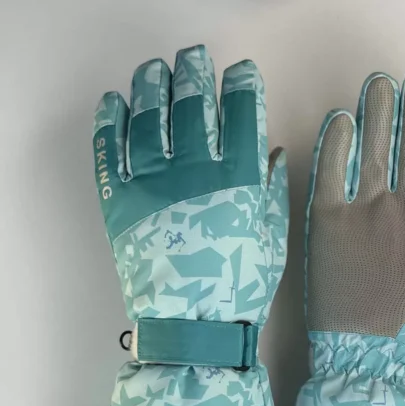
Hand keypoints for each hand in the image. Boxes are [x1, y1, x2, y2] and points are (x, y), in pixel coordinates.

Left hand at [93, 45, 287, 405]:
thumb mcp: (274, 239)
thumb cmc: (241, 287)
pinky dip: (110, 123)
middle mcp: (194, 174)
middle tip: (194, 58)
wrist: (193, 328)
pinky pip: (110, 153)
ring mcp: (152, 186)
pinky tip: (115, 103)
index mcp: (238, 182)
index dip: (242, 88)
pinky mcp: (120, 204)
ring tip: (155, 70)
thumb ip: (270, 189)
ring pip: (149, 120)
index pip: (241, 116)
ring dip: (152, 87)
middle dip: (195, 75)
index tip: (241, 74)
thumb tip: (270, 150)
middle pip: (192, 107)